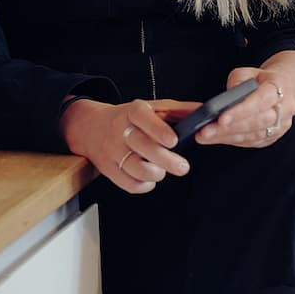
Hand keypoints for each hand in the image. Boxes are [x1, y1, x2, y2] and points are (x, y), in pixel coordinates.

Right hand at [61, 96, 196, 193]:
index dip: (158, 130)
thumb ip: (178, 110)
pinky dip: (144, 185)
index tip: (174, 141)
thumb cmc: (128, 119)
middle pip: (143, 147)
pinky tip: (150, 177)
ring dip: (156, 173)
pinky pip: (129, 184)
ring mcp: (112, 151)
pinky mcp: (108, 169)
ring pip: (136, 168)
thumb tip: (203, 112)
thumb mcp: (151, 108)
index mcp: (132, 112)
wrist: (91, 128)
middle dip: (167, 160)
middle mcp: (120, 130)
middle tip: (183, 166)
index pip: (142, 117)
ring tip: (163, 170)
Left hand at [196, 64, 294, 148]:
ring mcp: (280, 126)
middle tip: (206, 131)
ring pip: (253, 135)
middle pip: (257, 122)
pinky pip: (251, 142)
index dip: (242, 110)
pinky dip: (232, 140)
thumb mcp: (249, 72)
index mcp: (279, 88)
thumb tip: (227, 97)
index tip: (222, 117)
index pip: (261, 100)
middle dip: (230, 128)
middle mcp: (284, 109)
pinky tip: (216, 138)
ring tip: (206, 135)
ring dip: (228, 136)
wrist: (282, 89)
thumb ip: (238, 80)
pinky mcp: (272, 137)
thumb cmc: (261, 80)